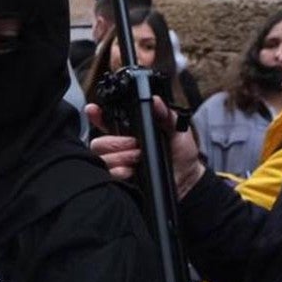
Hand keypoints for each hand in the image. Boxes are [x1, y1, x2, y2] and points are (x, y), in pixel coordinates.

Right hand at [85, 97, 204, 198]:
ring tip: (137, 158)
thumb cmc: (180, 154)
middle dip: (115, 142)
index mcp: (129, 132)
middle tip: (135, 145)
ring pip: (101, 158)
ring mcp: (117, 164)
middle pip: (98, 142)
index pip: (105, 121)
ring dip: (119, 157)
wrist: (187, 179)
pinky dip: (118, 171)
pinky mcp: (119, 181)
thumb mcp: (177, 130)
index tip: (94, 110)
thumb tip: (156, 101)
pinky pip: (107, 175)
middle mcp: (119, 148)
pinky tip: (131, 171)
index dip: (96, 116)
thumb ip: (167, 115)